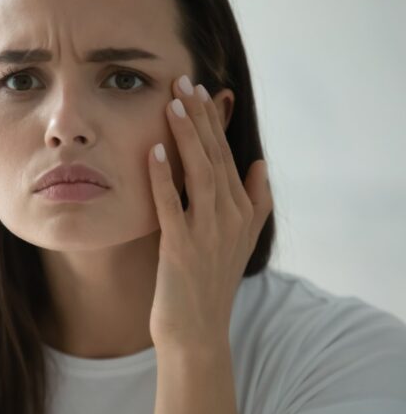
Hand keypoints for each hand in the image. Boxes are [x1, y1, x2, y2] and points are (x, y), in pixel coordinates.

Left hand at [147, 75, 272, 352]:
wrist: (196, 331)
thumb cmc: (209, 282)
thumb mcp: (239, 240)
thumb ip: (253, 200)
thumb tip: (259, 162)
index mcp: (242, 211)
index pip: (226, 155)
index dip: (212, 122)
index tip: (200, 90)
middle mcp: (230, 217)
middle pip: (214, 157)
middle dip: (199, 118)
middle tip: (184, 81)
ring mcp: (208, 233)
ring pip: (199, 174)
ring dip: (186, 137)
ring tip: (172, 103)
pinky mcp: (182, 248)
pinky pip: (172, 205)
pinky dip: (164, 178)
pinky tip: (153, 152)